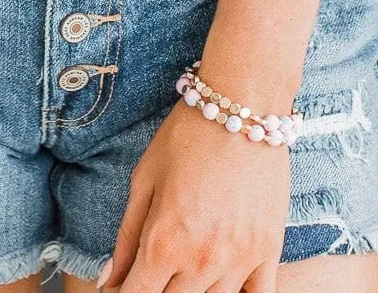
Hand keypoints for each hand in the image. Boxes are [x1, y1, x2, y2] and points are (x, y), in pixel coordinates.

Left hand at [99, 96, 289, 292]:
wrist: (241, 104)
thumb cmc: (187, 135)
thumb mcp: (144, 178)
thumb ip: (126, 235)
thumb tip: (109, 279)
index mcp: (163, 242)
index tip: (123, 287)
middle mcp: (200, 260)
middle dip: (157, 291)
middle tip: (155, 270)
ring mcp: (239, 260)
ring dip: (193, 291)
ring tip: (185, 267)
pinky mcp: (269, 250)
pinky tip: (223, 285)